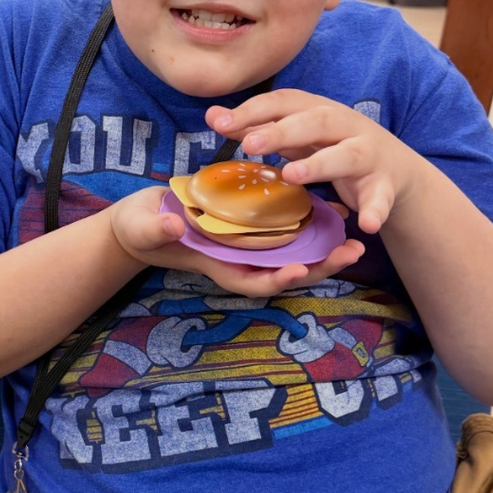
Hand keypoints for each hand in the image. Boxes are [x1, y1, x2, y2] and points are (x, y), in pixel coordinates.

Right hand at [107, 186, 364, 298]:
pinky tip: (331, 212)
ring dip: (322, 250)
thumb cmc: (137, 228)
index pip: (250, 280)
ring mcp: (243, 246)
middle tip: (353, 252)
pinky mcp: (246, 229)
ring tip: (354, 239)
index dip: (276, 278)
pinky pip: (282, 233)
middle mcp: (236, 259)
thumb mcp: (142, 228)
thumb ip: (158, 230)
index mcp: (214, 264)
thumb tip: (174, 227)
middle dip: (318, 267)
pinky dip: (307, 227)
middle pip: (282, 271)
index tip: (300, 270)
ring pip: (289, 254)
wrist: (138, 223)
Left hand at [205, 89, 419, 234]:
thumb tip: (213, 117)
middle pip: (315, 122)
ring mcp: (369, 154)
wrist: (394, 168)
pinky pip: (381, 197)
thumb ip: (257, 127)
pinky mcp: (385, 184)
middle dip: (282, 132)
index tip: (219, 123)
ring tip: (293, 176)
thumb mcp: (295, 136)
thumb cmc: (331, 146)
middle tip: (249, 145)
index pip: (284, 102)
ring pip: (348, 155)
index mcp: (318, 109)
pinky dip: (376, 209)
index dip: (253, 110)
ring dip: (320, 164)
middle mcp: (346, 125)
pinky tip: (366, 225)